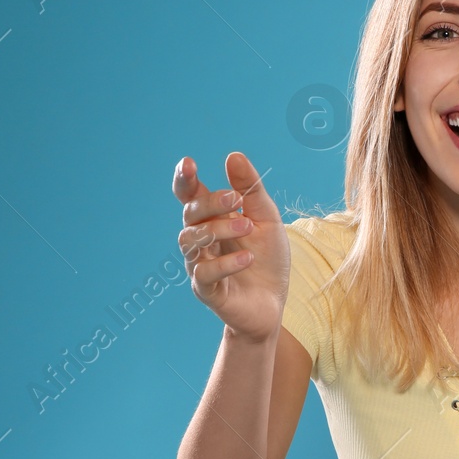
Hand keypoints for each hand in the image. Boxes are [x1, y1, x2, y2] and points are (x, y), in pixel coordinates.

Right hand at [174, 152, 289, 339]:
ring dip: (219, 230)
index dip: (184, 179)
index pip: (190, 195)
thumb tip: (234, 156)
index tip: (189, 163)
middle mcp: (200, 240)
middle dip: (210, 203)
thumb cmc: (267, 259)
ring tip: (248, 227)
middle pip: (189, 215)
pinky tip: (247, 257)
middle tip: (235, 199)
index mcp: (212, 219)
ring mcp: (200, 265)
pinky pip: (205, 273)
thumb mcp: (267, 219)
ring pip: (191, 241)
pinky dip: (226, 263)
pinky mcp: (207, 290)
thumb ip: (250, 191)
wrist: (273, 303)